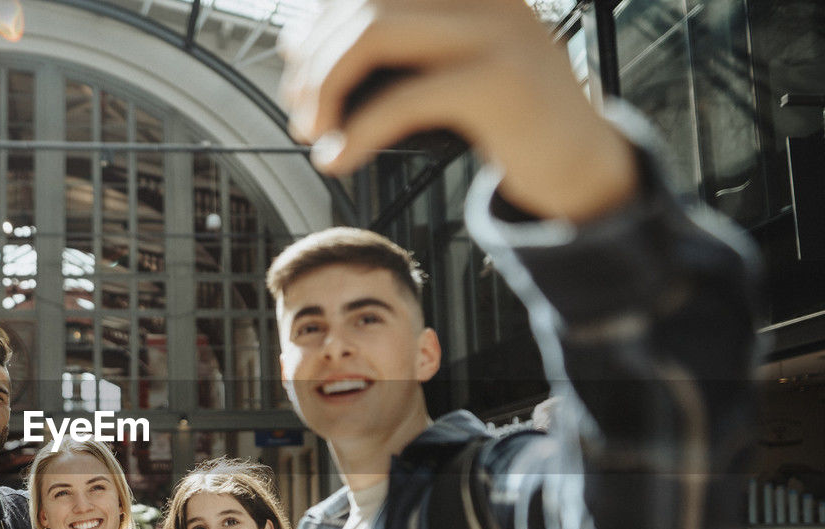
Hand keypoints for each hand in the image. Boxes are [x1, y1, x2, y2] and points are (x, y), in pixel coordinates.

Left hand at [279, 0, 636, 220]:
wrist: (581, 163)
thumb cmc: (502, 119)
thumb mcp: (443, 69)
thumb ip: (390, 51)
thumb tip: (296, 44)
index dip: (315, 19)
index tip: (296, 66)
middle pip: (361, 2)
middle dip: (312, 59)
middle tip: (300, 111)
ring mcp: (495, 31)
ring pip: (372, 31)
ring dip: (324, 85)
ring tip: (312, 132)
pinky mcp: (499, 83)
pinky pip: (404, 98)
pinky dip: (355, 132)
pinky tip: (336, 160)